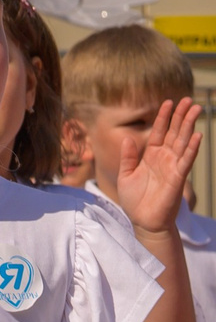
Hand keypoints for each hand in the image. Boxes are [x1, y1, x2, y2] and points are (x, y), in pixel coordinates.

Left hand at [116, 100, 202, 234]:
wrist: (143, 221)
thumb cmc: (135, 200)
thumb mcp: (125, 175)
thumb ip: (127, 157)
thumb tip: (127, 138)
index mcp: (151, 156)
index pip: (159, 132)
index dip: (163, 117)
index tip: (168, 102)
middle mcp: (164, 158)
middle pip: (174, 133)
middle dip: (181, 116)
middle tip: (188, 100)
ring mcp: (172, 166)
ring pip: (182, 142)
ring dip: (189, 126)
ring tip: (195, 110)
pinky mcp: (178, 178)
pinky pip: (186, 160)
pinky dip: (192, 148)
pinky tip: (197, 135)